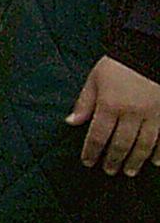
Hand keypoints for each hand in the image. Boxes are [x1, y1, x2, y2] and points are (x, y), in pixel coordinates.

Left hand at [68, 56, 159, 175]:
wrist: (148, 50)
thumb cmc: (118, 64)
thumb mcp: (95, 79)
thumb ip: (84, 103)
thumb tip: (71, 122)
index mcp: (109, 105)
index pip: (98, 136)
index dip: (92, 152)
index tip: (88, 162)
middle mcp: (131, 113)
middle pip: (121, 144)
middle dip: (113, 160)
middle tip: (109, 171)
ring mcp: (153, 114)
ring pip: (143, 145)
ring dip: (135, 161)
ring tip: (129, 172)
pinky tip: (155, 162)